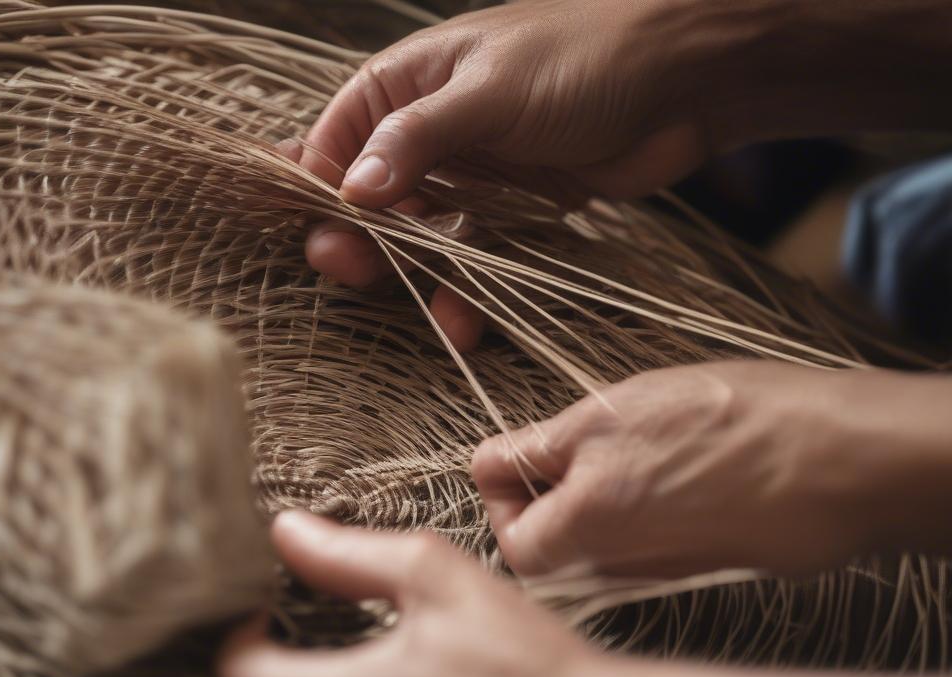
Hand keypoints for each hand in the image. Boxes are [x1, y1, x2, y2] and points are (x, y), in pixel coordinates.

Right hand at [290, 0, 720, 350]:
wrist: (681, 81)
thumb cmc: (582, 56)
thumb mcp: (489, 90)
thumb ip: (418, 140)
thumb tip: (352, 189)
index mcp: (408, 83)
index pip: (337, 136)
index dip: (312, 181)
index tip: (294, 225)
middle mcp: (431, 132)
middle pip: (371, 195)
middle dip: (355, 233)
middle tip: (337, 265)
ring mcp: (472, 176)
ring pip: (420, 234)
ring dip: (407, 271)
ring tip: (400, 300)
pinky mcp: (511, 214)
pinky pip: (474, 259)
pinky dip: (465, 291)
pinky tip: (458, 322)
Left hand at [472, 361, 944, 579]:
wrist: (837, 461)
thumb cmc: (720, 428)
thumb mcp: (604, 417)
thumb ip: (534, 450)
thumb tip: (483, 466)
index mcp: (579, 537)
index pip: (512, 544)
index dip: (507, 498)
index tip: (525, 457)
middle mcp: (616, 572)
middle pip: (557, 549)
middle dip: (553, 495)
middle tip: (580, 443)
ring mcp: (666, 575)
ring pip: (605, 544)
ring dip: (602, 497)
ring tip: (638, 446)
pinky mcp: (708, 567)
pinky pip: (654, 544)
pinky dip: (649, 508)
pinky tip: (679, 468)